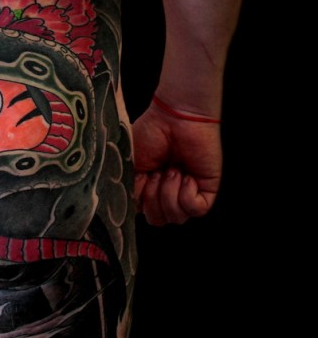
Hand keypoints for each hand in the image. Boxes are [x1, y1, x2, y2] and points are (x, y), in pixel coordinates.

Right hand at [132, 99, 221, 225]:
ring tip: (172, 170)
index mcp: (151, 188)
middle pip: (159, 220)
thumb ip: (130, 191)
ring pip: (177, 217)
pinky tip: (186, 175)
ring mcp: (189, 192)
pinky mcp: (207, 190)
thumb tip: (134, 211)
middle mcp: (170, 192)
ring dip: (169, 193)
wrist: (174, 117)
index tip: (141, 178)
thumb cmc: (150, 133)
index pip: (145, 214)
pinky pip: (195, 209)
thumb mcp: (130, 165)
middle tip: (157, 172)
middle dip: (153, 198)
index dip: (141, 201)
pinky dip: (186, 194)